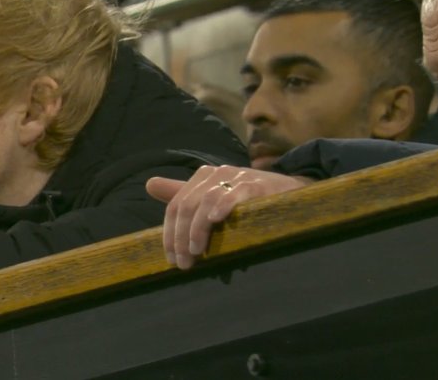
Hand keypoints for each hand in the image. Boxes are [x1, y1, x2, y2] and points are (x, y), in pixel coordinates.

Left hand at [147, 165, 311, 269]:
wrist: (288, 191)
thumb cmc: (246, 198)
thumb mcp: (212, 196)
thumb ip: (181, 193)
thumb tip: (149, 184)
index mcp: (200, 178)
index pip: (175, 206)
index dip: (169, 233)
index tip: (171, 259)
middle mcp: (213, 174)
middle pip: (186, 206)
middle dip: (181, 237)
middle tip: (183, 263)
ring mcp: (234, 177)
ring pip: (205, 202)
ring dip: (197, 229)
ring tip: (197, 252)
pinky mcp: (255, 183)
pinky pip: (233, 194)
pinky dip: (222, 206)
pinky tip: (215, 220)